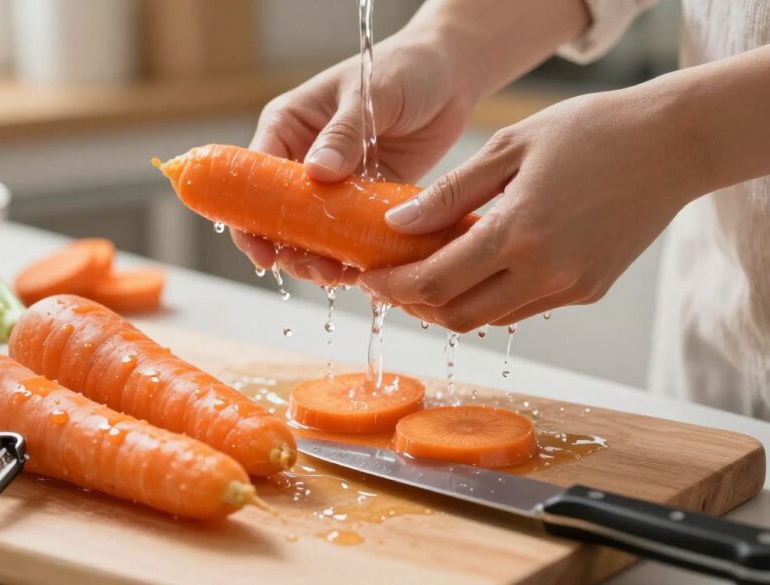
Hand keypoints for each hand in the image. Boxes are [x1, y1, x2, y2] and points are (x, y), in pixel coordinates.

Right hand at [232, 33, 475, 286]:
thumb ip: (344, 133)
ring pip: (311, 234)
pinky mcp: (363, 201)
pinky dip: (352, 256)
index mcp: (288, 127)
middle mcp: (302, 159)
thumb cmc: (404, 67)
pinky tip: (364, 270)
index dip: (250, 218)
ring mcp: (333, 185)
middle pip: (277, 216)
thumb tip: (316, 172)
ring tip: (340, 276)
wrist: (450, 74)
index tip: (263, 253)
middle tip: (317, 270)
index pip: (253, 177)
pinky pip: (349, 237)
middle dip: (290, 250)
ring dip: (320, 260)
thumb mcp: (370, 93)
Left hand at [360, 87, 704, 331]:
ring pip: (490, 319)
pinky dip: (490, 297)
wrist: (674, 144)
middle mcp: (546, 272)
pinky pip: (523, 308)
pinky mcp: (588, 290)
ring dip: (450, 305)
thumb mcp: (510, 147)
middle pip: (457, 316)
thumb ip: (450, 193)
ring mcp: (571, 286)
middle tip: (390, 282)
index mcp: (520, 232)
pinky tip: (476, 268)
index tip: (370, 278)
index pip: (436, 282)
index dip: (394, 286)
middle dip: (414, 305)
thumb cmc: (591, 131)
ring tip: (426, 273)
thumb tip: (398, 223)